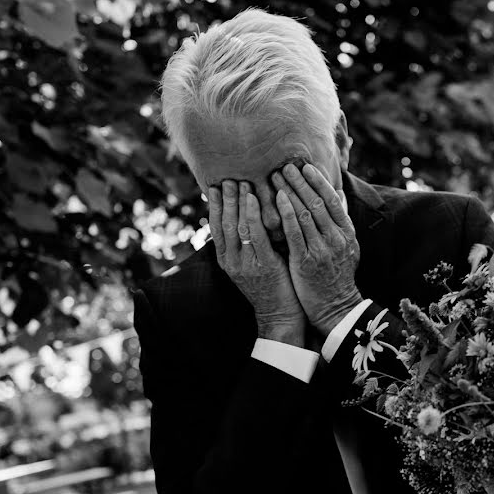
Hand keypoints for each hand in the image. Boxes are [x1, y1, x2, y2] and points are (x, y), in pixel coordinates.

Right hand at [207, 180, 306, 346]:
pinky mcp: (263, 265)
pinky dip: (253, 214)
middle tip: (227, 176)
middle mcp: (231, 261)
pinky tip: (254, 199)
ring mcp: (245, 263)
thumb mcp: (254, 264)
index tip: (213, 185)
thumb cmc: (272, 287)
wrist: (280, 316)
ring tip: (240, 181)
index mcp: (227, 260)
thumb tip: (248, 217)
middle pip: (223, 223)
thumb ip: (249, 243)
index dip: (214, 205)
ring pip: (236, 226)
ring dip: (237, 201)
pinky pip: (255, 235)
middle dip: (224, 198)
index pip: (216, 227)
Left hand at [272, 163, 361, 336]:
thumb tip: (338, 194)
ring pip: (305, 214)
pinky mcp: (306, 261)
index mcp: (347, 233)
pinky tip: (276, 200)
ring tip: (275, 178)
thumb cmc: (337, 276)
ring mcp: (322, 250)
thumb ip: (340, 222)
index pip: (332, 200)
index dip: (319, 182)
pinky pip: (295, 232)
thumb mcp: (347, 247)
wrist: (335, 307)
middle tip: (285, 166)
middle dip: (300, 182)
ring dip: (289, 192)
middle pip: (317, 203)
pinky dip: (286, 214)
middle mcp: (337, 239)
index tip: (306, 166)